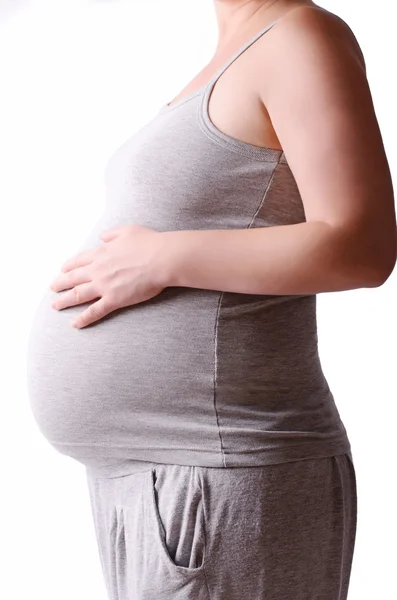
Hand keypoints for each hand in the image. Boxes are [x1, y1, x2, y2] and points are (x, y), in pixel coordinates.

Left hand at [49, 223, 166, 327]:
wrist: (162, 259)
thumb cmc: (149, 243)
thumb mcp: (128, 231)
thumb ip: (112, 234)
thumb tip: (102, 237)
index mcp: (101, 253)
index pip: (78, 261)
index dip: (68, 266)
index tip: (63, 270)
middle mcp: (98, 270)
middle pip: (72, 278)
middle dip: (60, 284)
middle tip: (52, 288)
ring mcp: (104, 286)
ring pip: (77, 295)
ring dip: (64, 301)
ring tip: (55, 305)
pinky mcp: (114, 300)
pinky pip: (94, 311)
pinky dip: (83, 319)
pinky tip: (74, 324)